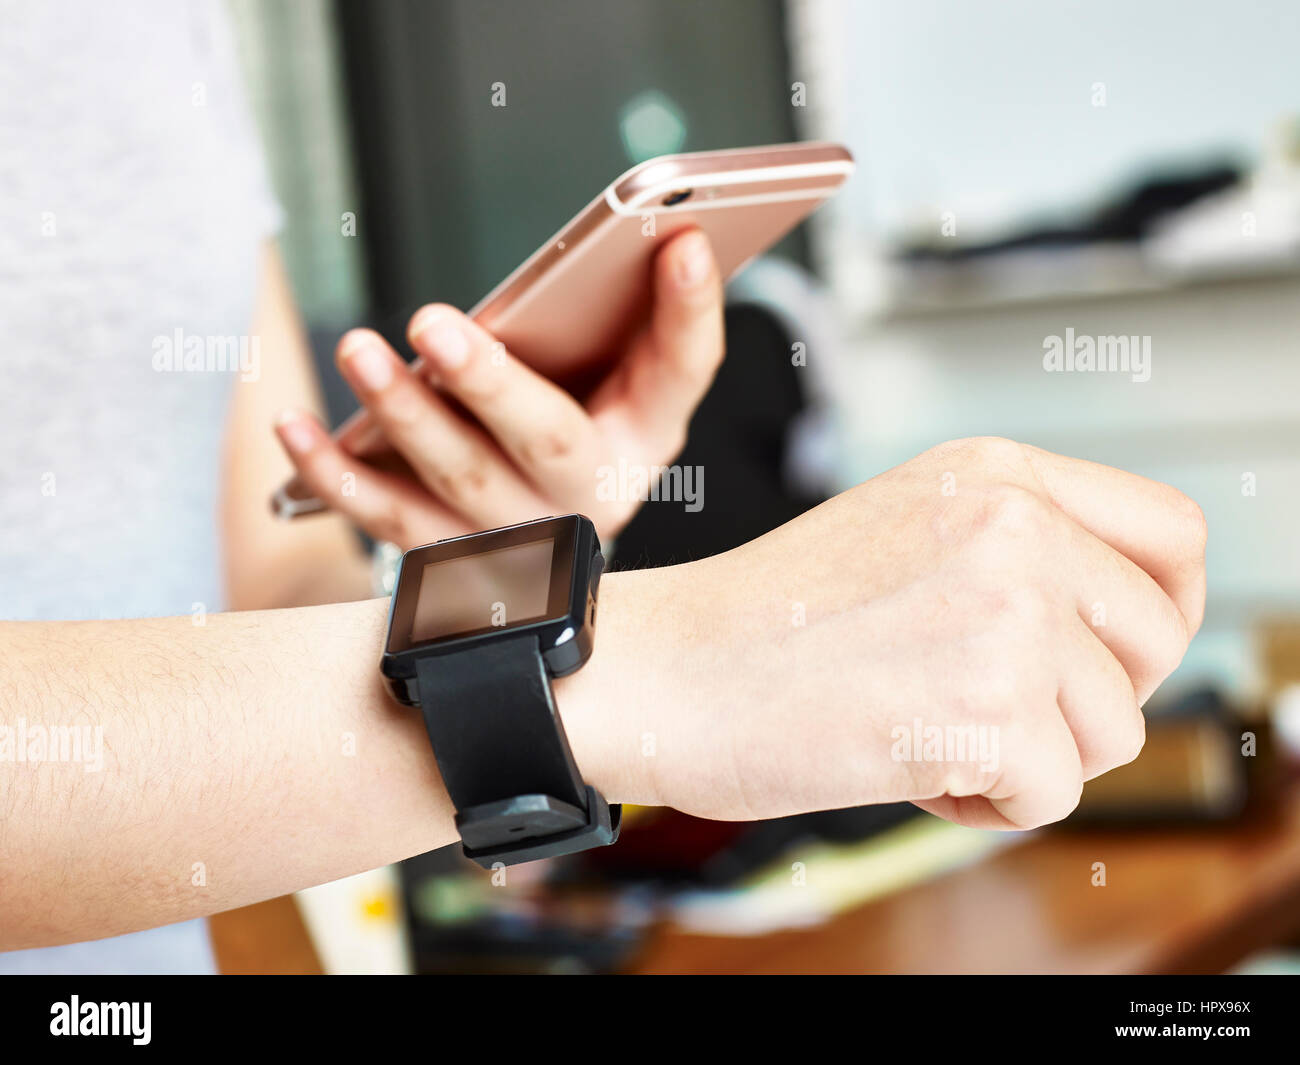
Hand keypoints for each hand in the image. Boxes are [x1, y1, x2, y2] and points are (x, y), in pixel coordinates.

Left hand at [274, 229, 722, 548]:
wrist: (537, 551)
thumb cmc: (575, 433)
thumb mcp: (620, 386)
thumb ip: (635, 321)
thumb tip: (657, 237)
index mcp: (641, 440)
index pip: (682, 373)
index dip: (691, 312)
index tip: (686, 242)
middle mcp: (587, 498)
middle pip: (547, 440)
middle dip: (489, 383)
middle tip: (432, 323)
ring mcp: (516, 535)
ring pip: (457, 478)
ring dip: (402, 415)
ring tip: (357, 350)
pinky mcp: (449, 556)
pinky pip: (387, 517)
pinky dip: (336, 475)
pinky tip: (296, 426)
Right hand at [562, 437, 1206, 830]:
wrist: (661, 669)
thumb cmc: (759, 617)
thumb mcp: (901, 527)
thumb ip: (1013, 547)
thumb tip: (1121, 629)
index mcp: (994, 472)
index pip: (1173, 535)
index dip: (1160, 609)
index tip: (1113, 656)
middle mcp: (1014, 526)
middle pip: (1155, 642)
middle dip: (1085, 699)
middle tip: (987, 705)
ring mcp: (1006, 612)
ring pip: (1111, 731)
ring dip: (1025, 755)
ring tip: (924, 727)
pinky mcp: (987, 709)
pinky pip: (1054, 795)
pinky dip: (984, 803)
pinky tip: (908, 765)